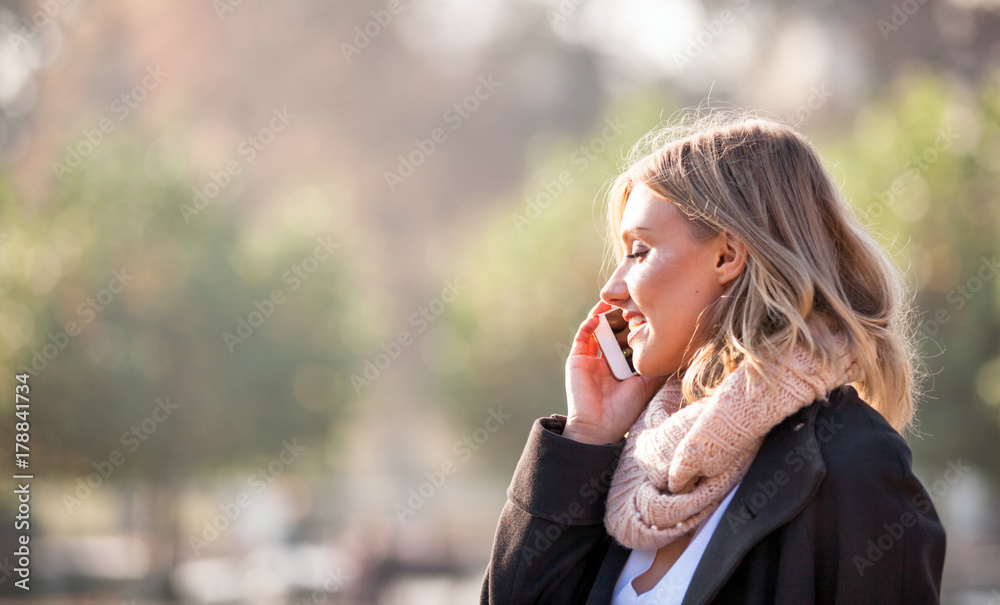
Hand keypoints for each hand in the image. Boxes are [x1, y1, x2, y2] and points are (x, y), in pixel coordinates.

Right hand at [563, 300, 667, 444]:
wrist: (599, 427)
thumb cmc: (624, 410)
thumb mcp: (646, 385)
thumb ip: (656, 368)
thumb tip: (677, 352)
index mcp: (623, 368)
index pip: (629, 340)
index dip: (635, 326)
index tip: (645, 313)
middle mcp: (606, 361)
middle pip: (613, 331)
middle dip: (620, 316)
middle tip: (629, 301)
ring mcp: (591, 360)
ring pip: (597, 330)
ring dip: (603, 314)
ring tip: (613, 301)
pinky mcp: (577, 360)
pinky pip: (582, 337)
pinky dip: (589, 324)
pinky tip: (598, 316)